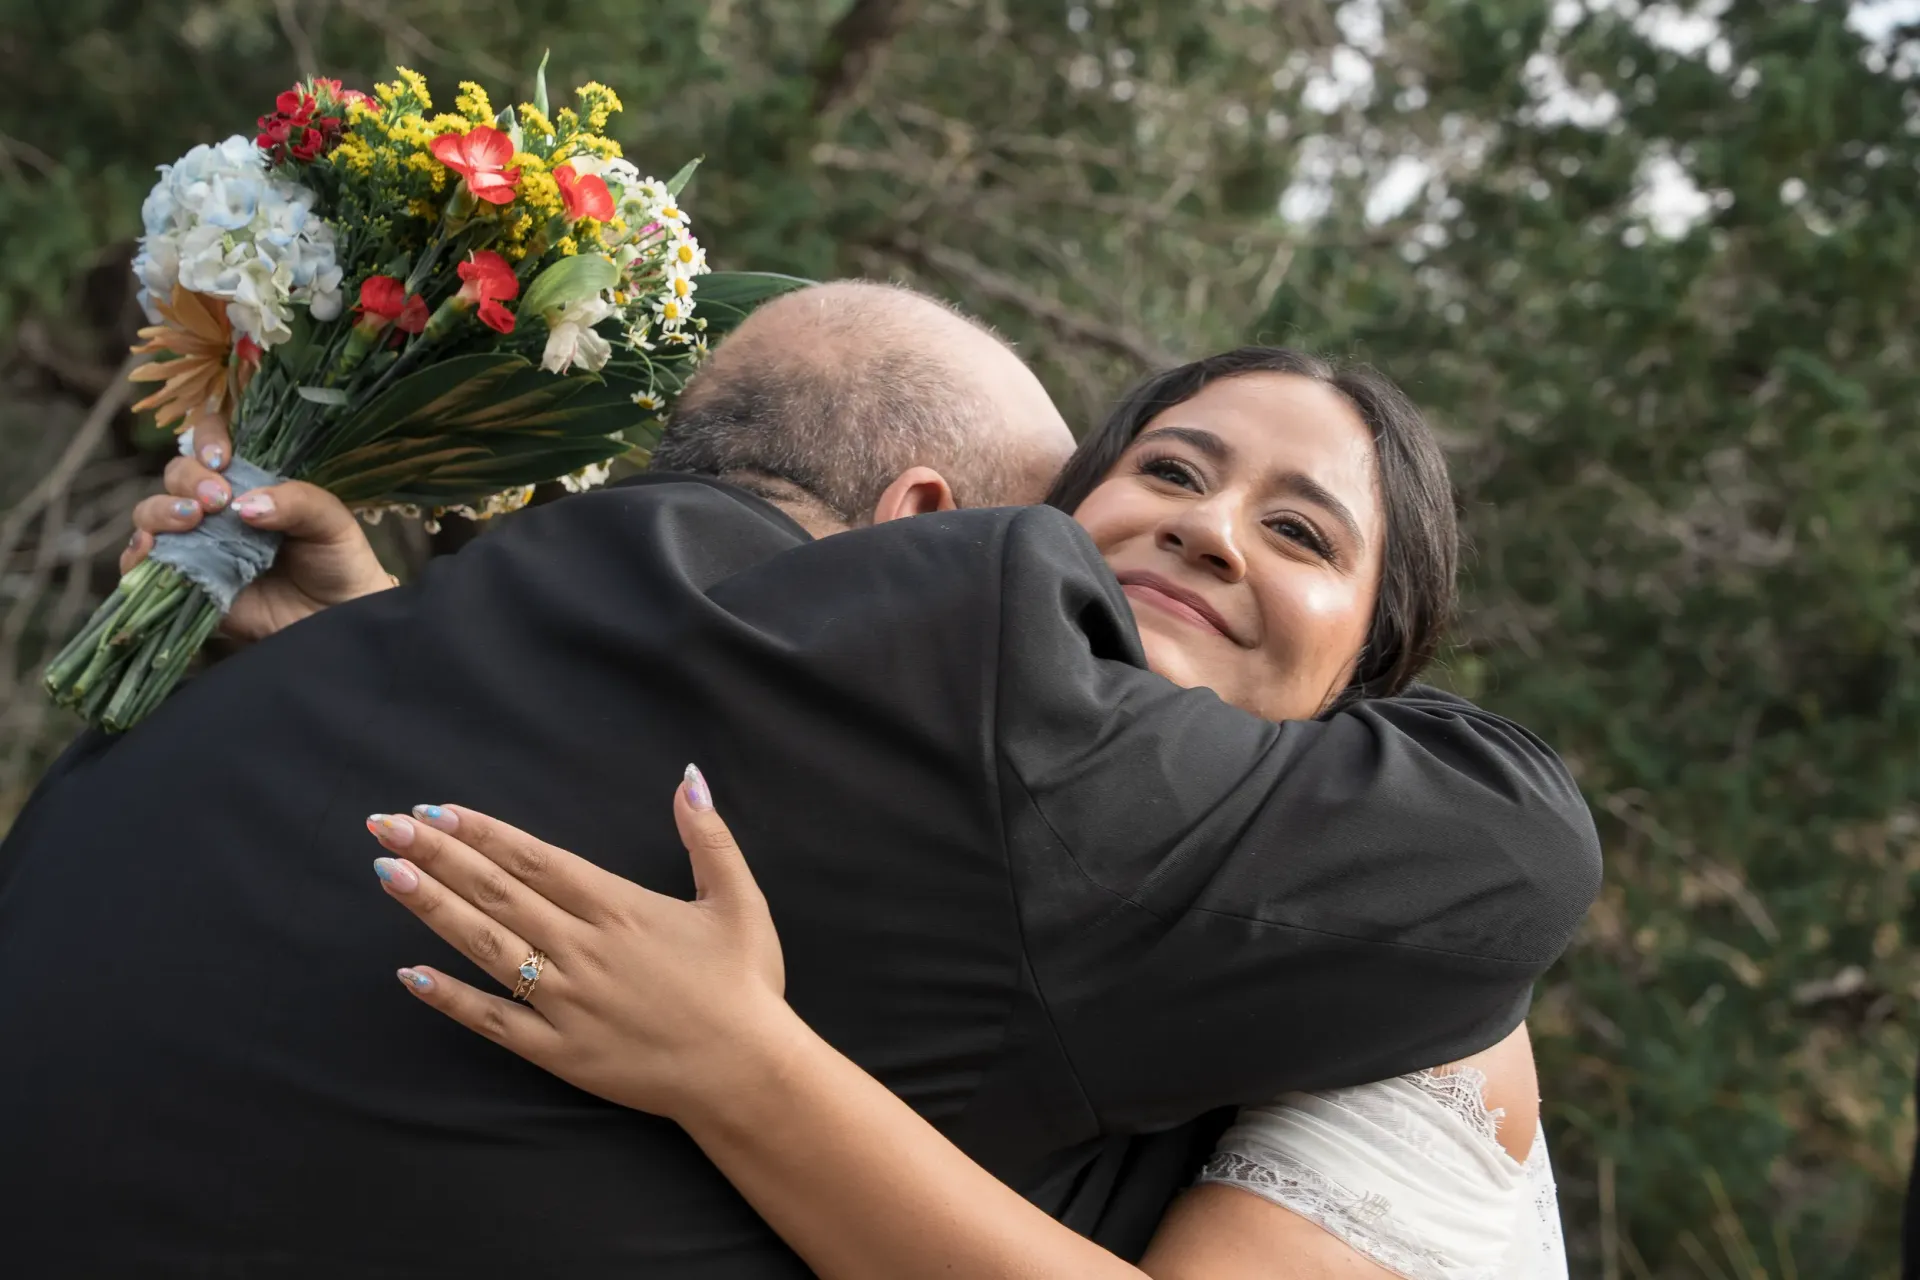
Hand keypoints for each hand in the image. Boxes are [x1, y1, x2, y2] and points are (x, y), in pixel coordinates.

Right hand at [121, 454, 393, 643]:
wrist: (338, 618)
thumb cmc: (337, 560)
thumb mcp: (330, 521)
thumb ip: (295, 503)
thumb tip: (243, 505)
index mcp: (248, 481)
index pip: (211, 442)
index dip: (207, 439)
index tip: (222, 458)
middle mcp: (215, 508)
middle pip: (177, 474)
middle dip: (189, 480)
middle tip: (217, 500)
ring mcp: (196, 543)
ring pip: (152, 513)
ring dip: (161, 511)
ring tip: (192, 521)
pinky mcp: (186, 582)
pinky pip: (144, 565)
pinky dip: (137, 555)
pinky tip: (151, 550)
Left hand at [366, 767, 789, 1118]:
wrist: (746, 1072)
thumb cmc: (745, 985)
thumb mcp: (739, 900)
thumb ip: (708, 837)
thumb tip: (689, 777)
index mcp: (619, 907)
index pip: (534, 858)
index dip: (481, 832)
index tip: (435, 810)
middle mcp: (582, 948)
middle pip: (497, 892)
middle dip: (436, 856)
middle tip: (384, 826)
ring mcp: (565, 1001)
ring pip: (485, 946)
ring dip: (433, 908)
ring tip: (387, 874)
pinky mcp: (559, 1051)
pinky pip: (493, 1021)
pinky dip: (450, 998)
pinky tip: (409, 974)